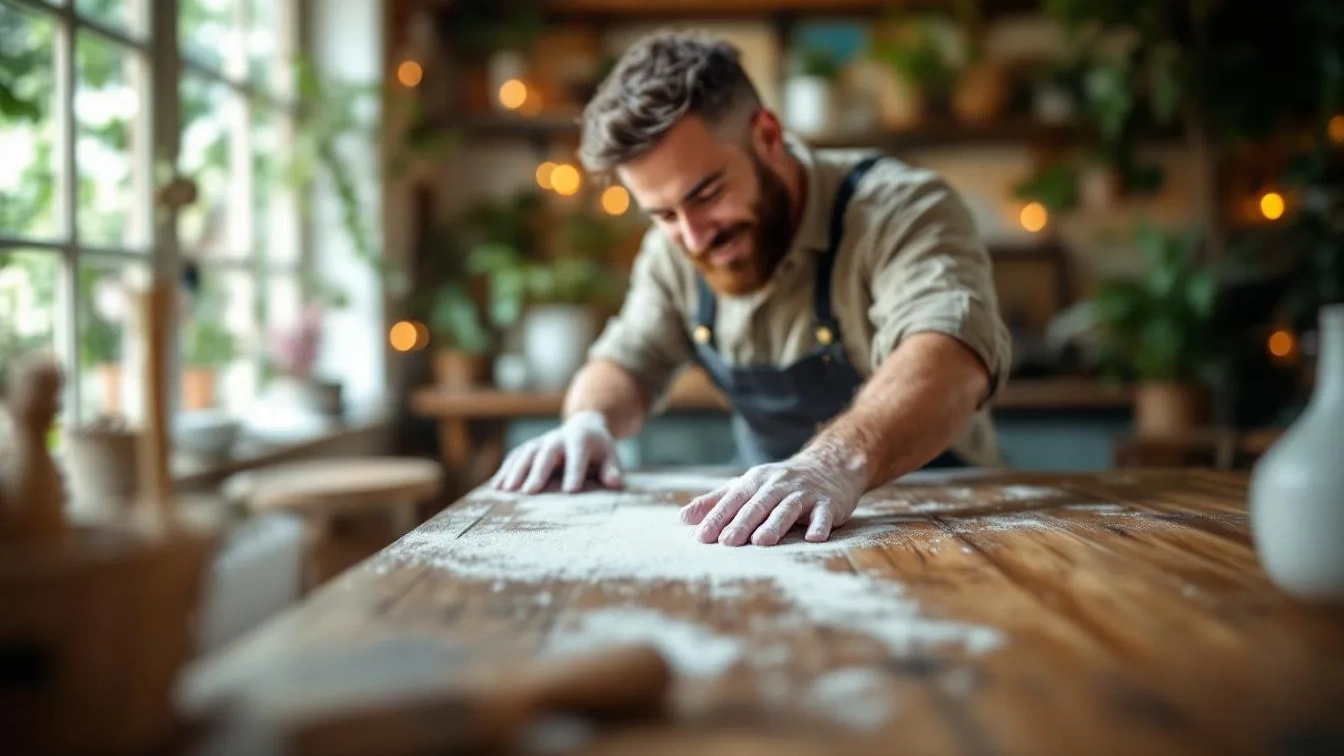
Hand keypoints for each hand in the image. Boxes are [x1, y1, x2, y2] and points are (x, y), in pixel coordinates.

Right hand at [491, 411, 622, 493]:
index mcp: (580, 440)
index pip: (577, 456)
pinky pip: (514, 457)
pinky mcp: (529, 447)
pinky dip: (505, 470)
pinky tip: (496, 487)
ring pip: (525, 454)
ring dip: (515, 471)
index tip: (570, 491)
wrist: (583, 427)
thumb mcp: (610, 456)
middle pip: (546, 454)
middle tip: (529, 493)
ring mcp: (540, 441)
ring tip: (505, 491)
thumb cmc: (598, 449)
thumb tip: (614, 483)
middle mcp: (557, 438)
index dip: (574, 472)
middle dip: (537, 472)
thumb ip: (611, 469)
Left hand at [678, 445, 868, 545]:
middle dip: (741, 523)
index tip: (701, 537)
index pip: (733, 500)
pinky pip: (823, 514)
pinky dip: (819, 525)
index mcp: (755, 482)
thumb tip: (683, 518)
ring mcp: (804, 493)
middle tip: (727, 542)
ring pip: (786, 509)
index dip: (717, 517)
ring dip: (774, 524)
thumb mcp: (748, 487)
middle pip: (757, 505)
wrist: (830, 465)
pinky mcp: (828, 503)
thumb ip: (717, 502)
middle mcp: (777, 485)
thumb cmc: (780, 483)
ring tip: (761, 541)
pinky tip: (813, 537)